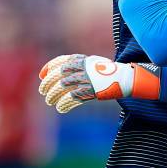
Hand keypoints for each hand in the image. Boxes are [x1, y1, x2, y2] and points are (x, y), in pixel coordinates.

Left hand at [38, 54, 159, 112]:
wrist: (124, 77)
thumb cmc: (106, 72)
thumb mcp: (92, 63)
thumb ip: (78, 66)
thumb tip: (59, 73)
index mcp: (82, 59)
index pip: (60, 61)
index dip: (48, 68)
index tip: (42, 76)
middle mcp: (82, 67)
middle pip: (58, 75)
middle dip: (48, 83)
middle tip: (43, 91)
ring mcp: (86, 78)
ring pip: (62, 87)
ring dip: (53, 95)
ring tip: (49, 101)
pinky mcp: (90, 90)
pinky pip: (72, 98)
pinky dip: (64, 104)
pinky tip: (61, 108)